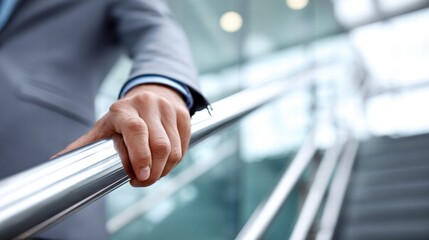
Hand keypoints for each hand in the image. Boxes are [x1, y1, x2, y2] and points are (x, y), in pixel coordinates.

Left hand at [56, 84, 190, 186]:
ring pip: (174, 149)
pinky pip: (184, 146)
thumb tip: (56, 163)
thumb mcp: (103, 127)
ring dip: (165, 169)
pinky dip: (176, 161)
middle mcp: (148, 104)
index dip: (140, 156)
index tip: (139, 177)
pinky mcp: (183, 115)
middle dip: (154, 172)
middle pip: (159, 144)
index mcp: (123, 109)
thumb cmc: (124, 117)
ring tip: (153, 174)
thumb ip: (84, 145)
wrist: (151, 94)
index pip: (136, 131)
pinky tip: (165, 163)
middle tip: (144, 181)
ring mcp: (168, 108)